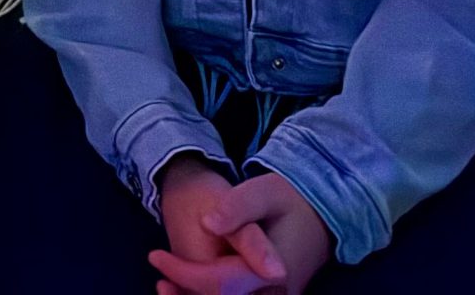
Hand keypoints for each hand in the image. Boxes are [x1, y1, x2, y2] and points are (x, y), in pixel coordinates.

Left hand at [155, 171, 332, 294]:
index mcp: (276, 269)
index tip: (155, 254)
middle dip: (188, 294)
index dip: (184, 272)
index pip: (221, 282)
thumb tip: (208, 223)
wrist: (319, 214)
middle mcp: (278, 292)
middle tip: (159, 280)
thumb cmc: (288, 200)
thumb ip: (237, 207)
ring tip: (166, 286)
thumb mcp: (263, 191)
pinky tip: (187, 288)